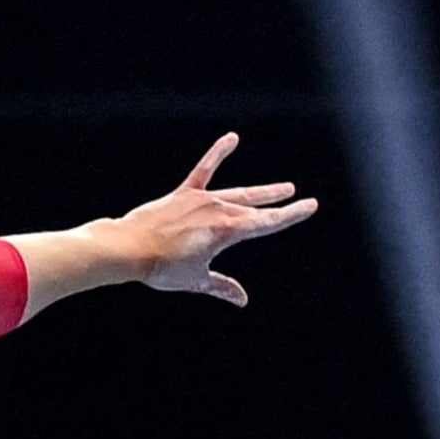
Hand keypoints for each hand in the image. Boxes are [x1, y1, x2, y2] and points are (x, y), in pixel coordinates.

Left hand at [105, 133, 316, 305]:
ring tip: (284, 186)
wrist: (129, 248)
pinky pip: (204, 169)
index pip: (268, 222)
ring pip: (239, 193)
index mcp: (227, 232)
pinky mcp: (183, 194)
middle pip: (256, 208)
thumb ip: (221, 287)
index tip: (310, 205)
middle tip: (299, 198)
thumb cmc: (162, 267)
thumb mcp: (196, 280)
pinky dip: (218, 153)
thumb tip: (242, 300)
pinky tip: (232, 138)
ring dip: (261, 191)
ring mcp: (202, 200)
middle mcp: (219, 211)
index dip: (291, 214)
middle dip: (280, 204)